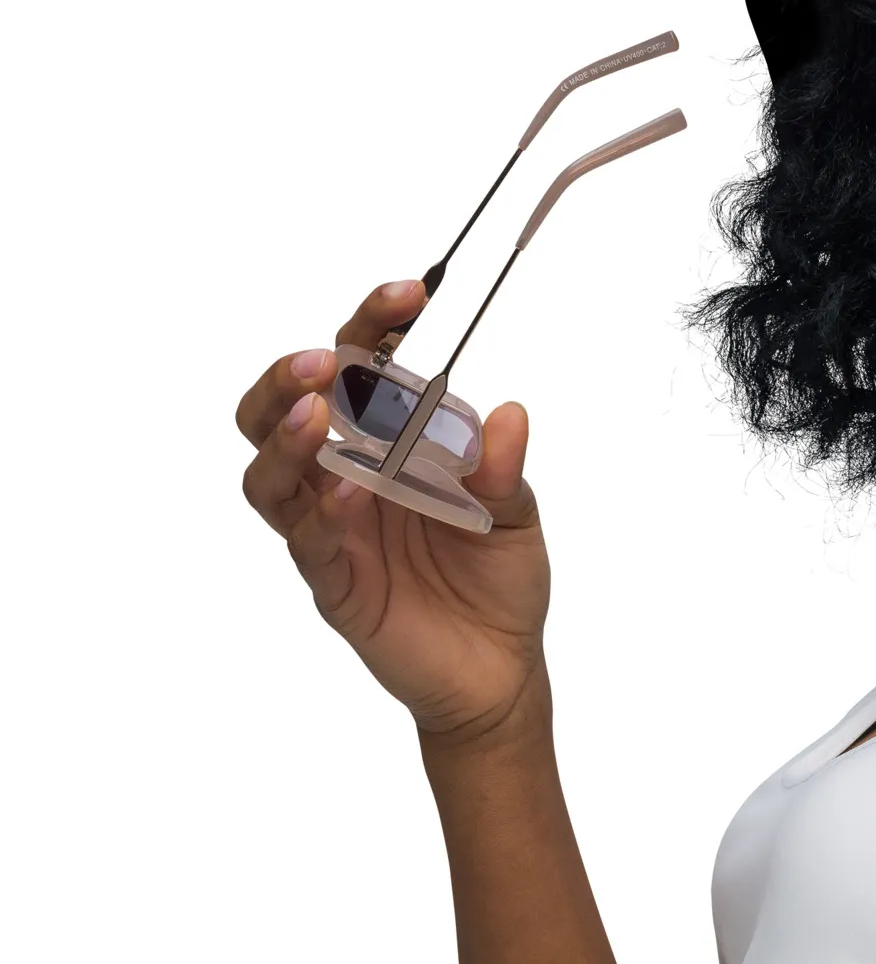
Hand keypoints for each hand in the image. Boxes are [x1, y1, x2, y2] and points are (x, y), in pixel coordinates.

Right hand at [237, 281, 552, 744]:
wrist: (500, 669)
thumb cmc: (499, 582)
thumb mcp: (517, 516)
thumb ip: (503, 470)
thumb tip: (507, 414)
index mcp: (387, 446)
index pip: (358, 371)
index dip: (371, 327)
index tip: (408, 293)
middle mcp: (346, 479)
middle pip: (279, 411)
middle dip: (287, 377)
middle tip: (320, 359)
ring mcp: (331, 531)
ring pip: (269, 476)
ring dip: (285, 439)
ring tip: (314, 414)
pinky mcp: (333, 583)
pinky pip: (307, 542)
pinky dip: (321, 512)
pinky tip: (348, 493)